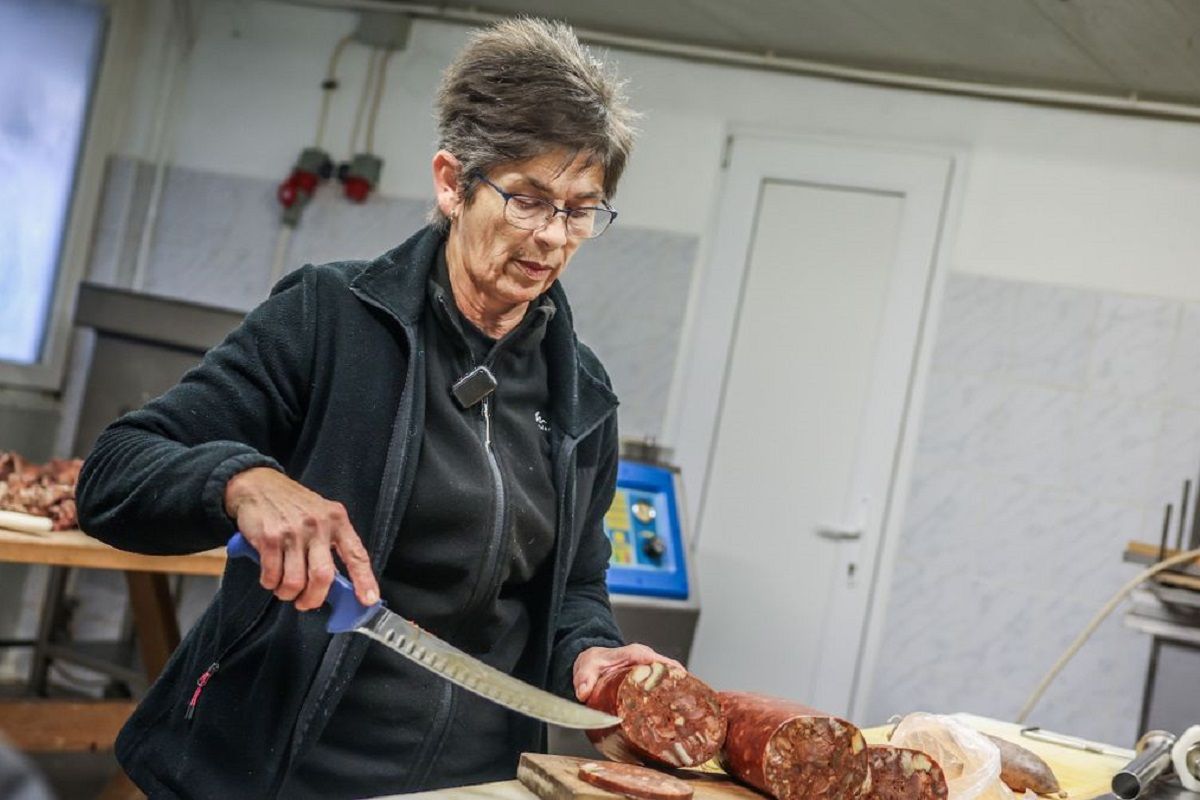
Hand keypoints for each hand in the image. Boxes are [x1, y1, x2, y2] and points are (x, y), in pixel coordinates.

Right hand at [224, 467, 378, 610]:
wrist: (259, 485)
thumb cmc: (294, 505)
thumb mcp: (322, 515)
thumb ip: (332, 544)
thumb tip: (339, 583)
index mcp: (337, 521)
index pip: (356, 554)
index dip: (364, 580)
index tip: (368, 600)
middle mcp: (318, 525)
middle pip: (323, 576)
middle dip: (314, 598)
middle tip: (306, 602)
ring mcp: (293, 531)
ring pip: (295, 581)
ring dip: (288, 593)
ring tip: (285, 588)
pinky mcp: (269, 538)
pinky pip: (272, 575)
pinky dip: (270, 583)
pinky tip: (270, 576)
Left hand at [572, 643, 683, 701]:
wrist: (593, 661)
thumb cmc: (594, 662)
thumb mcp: (587, 668)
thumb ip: (584, 679)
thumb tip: (583, 692)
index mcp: (635, 654)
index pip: (658, 661)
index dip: (673, 672)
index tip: (683, 684)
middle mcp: (647, 659)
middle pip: (671, 670)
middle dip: (682, 686)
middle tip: (689, 707)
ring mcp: (651, 668)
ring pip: (672, 678)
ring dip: (681, 692)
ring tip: (689, 713)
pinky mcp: (652, 677)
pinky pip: (667, 683)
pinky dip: (674, 694)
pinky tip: (678, 711)